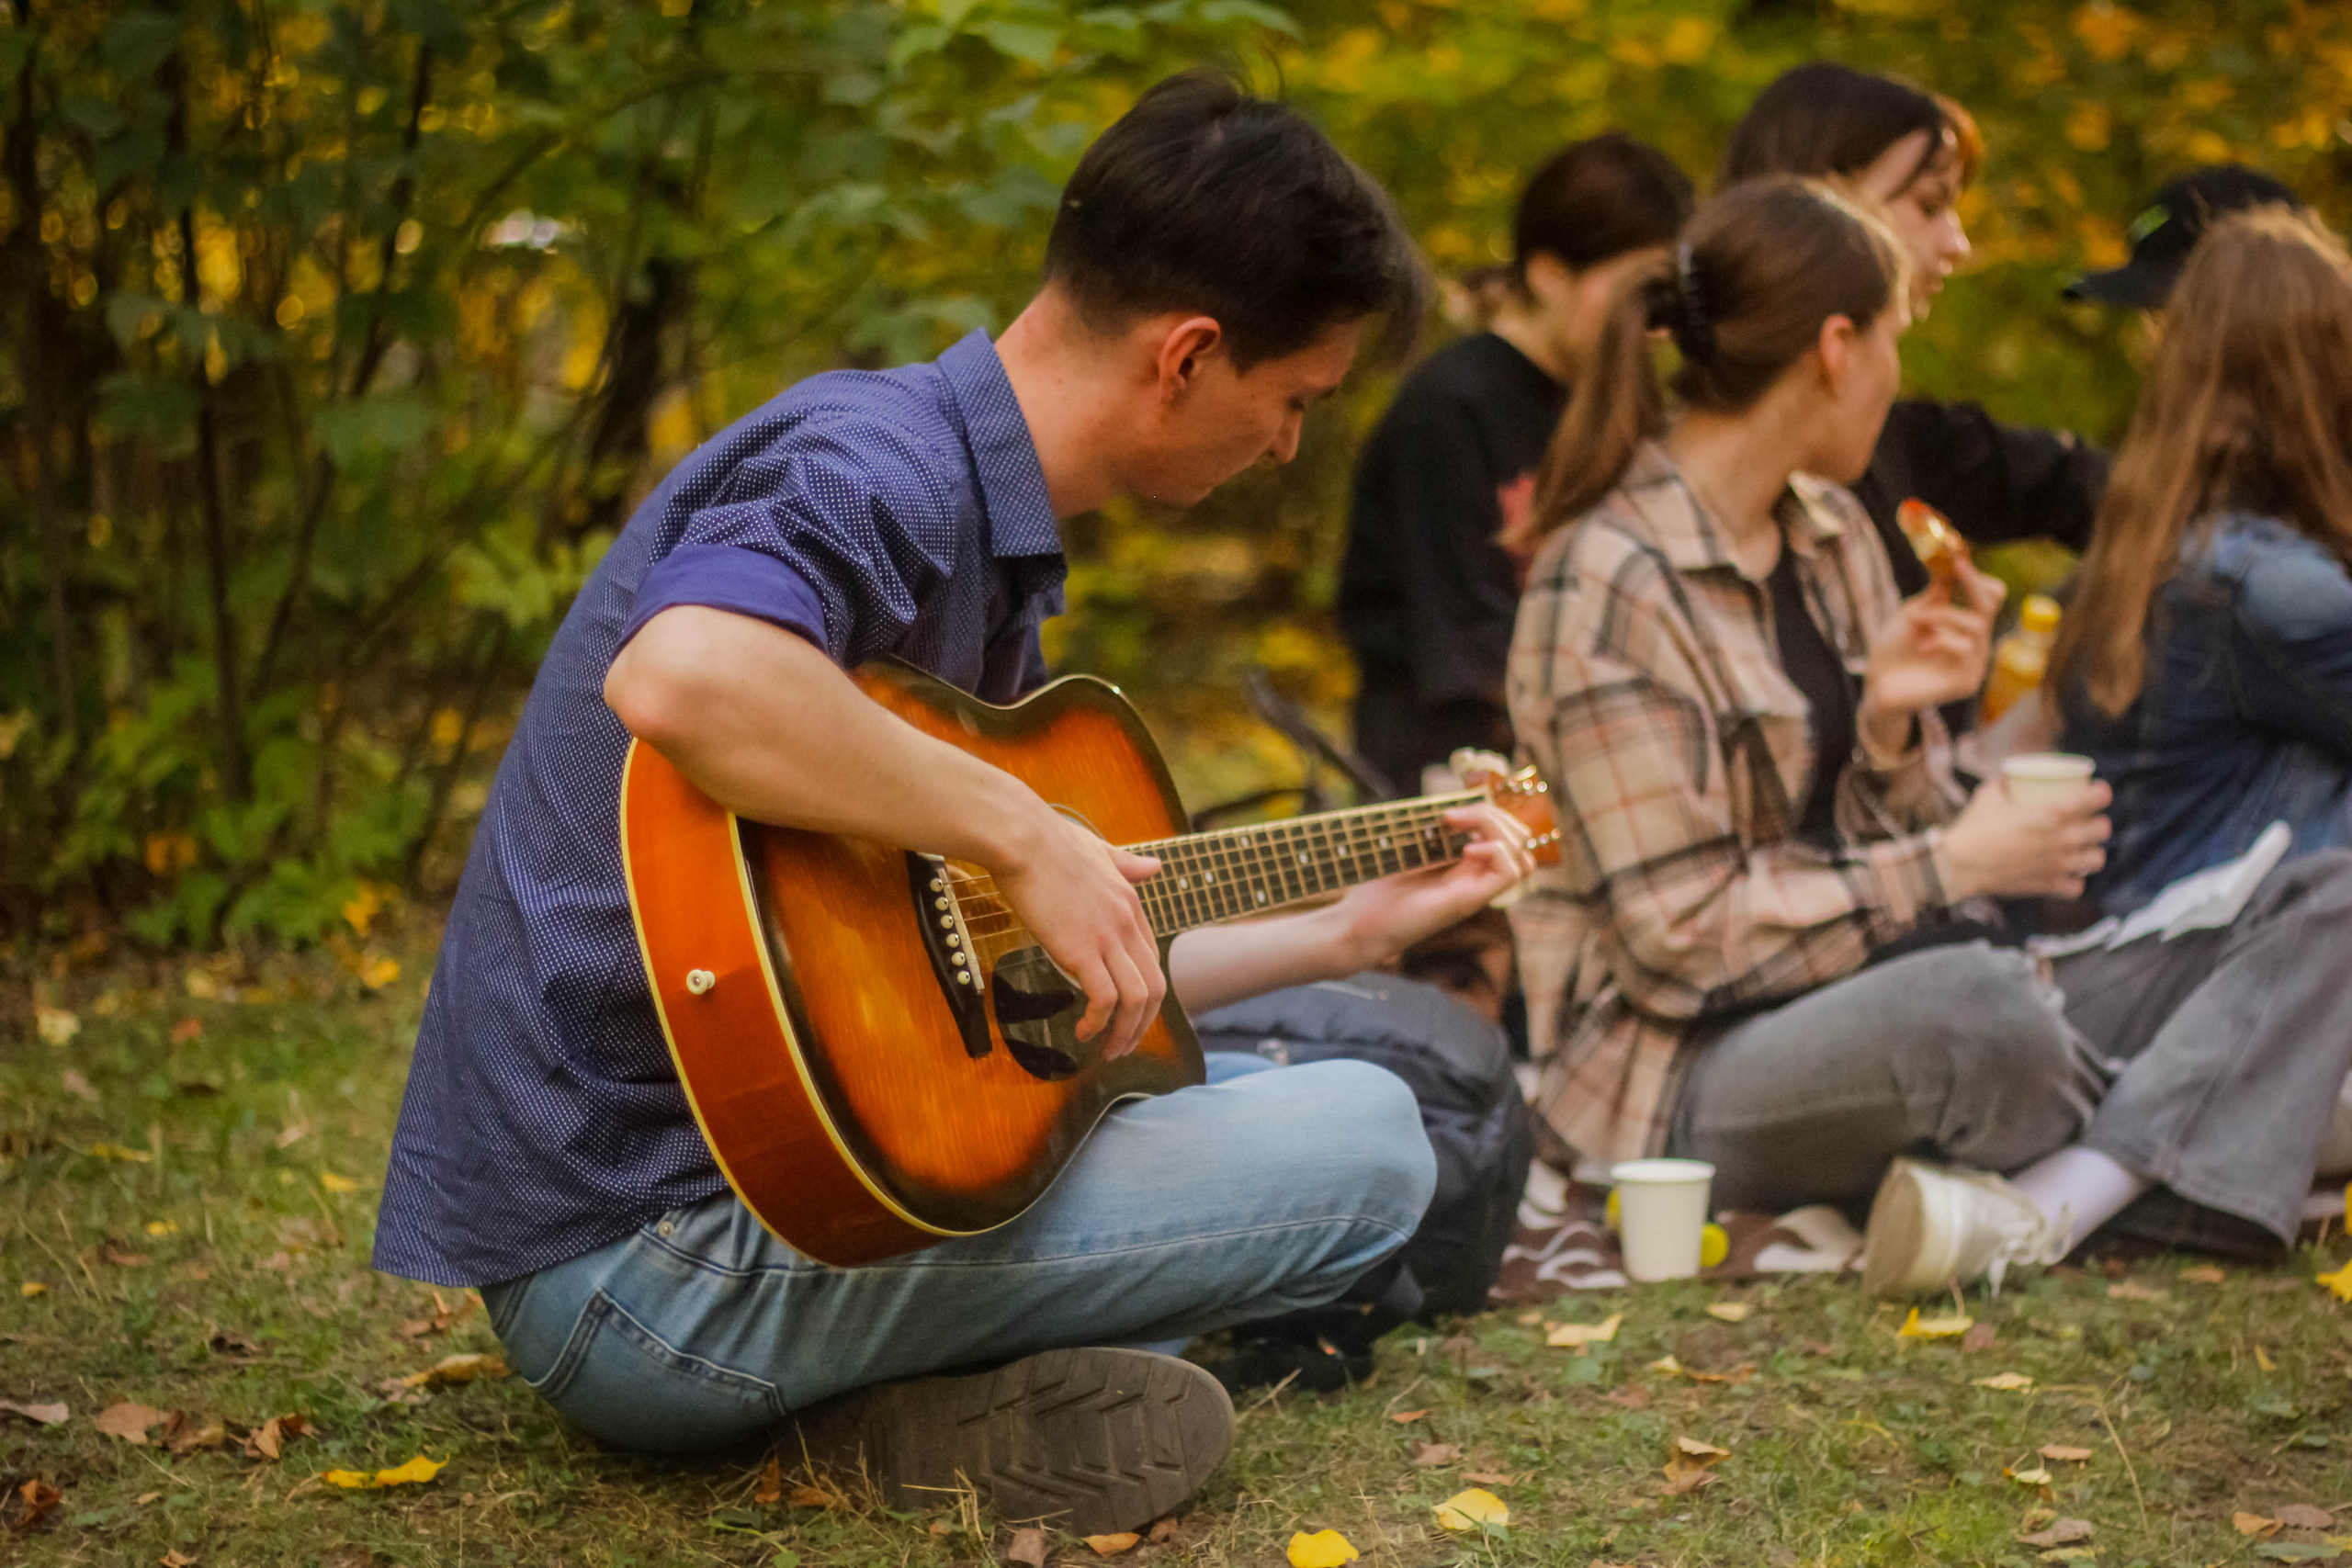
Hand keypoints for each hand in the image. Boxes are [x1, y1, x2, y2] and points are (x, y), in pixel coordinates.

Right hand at [989, 810, 1164, 1058]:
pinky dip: (1098, 1023)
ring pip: (1136, 999)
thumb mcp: (1099, 850)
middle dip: (1143, 1024)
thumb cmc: (1049, 841)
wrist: (1022, 838)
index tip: (1129, 1013)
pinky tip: (1083, 1033)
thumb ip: (1128, 864)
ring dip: (1125, 1032)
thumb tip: (1155, 867)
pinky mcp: (1081, 950)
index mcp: (1131, 902)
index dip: (1145, 993)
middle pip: (1154, 987)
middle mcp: (1127, 923)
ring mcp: (1107, 937)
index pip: (1152, 959)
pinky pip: (1104, 999)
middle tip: (1124, 1045)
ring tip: (1107, 1050)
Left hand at [1331, 802, 1538, 964]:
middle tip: (1453, 815)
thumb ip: (1434, 831)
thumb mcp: (1410, 849)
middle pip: (1520, 840)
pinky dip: (1496, 852)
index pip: (1504, 833)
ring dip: (1497, 829)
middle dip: (1496, 814)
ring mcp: (1475, 890)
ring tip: (1458, 826)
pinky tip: (1465, 850)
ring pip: (1522, 855)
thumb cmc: (1378, 889)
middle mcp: (1476, 877)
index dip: (1490, 811)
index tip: (1451, 807)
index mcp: (1466, 863)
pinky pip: (1511, 873)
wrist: (1360, 923)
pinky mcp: (1469, 902)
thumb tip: (1450, 805)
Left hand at [1858, 562, 2005, 743]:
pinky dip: (1943, 640)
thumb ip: (1936, 594)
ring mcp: (1973, 663)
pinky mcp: (1966, 681)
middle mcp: (1976, 642)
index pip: (1990, 596)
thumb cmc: (1893, 649)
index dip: (1978, 578)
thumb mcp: (1912, 613)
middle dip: (1973, 584)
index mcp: (1965, 624)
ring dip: (1944, 615)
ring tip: (1917, 619)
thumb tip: (1954, 561)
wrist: (1875, 683)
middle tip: (1957, 568)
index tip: (1960, 560)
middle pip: (1991, 605)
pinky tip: (1923, 646)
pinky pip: (1967, 649)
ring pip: (1976, 626)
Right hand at [1934, 777, 2111, 900]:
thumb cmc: (1973, 828)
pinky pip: (2077, 886)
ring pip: (2097, 859)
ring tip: (2083, 851)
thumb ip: (2004, 784)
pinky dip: (2075, 881)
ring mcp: (2059, 864)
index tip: (2097, 793)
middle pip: (2102, 829)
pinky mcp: (2049, 885)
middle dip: (2098, 824)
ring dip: (2092, 853)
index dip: (2101, 794)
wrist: (1959, 864)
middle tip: (2088, 822)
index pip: (2097, 799)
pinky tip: (2069, 876)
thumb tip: (2010, 778)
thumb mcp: (1989, 795)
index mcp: (2054, 812)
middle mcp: (2064, 838)